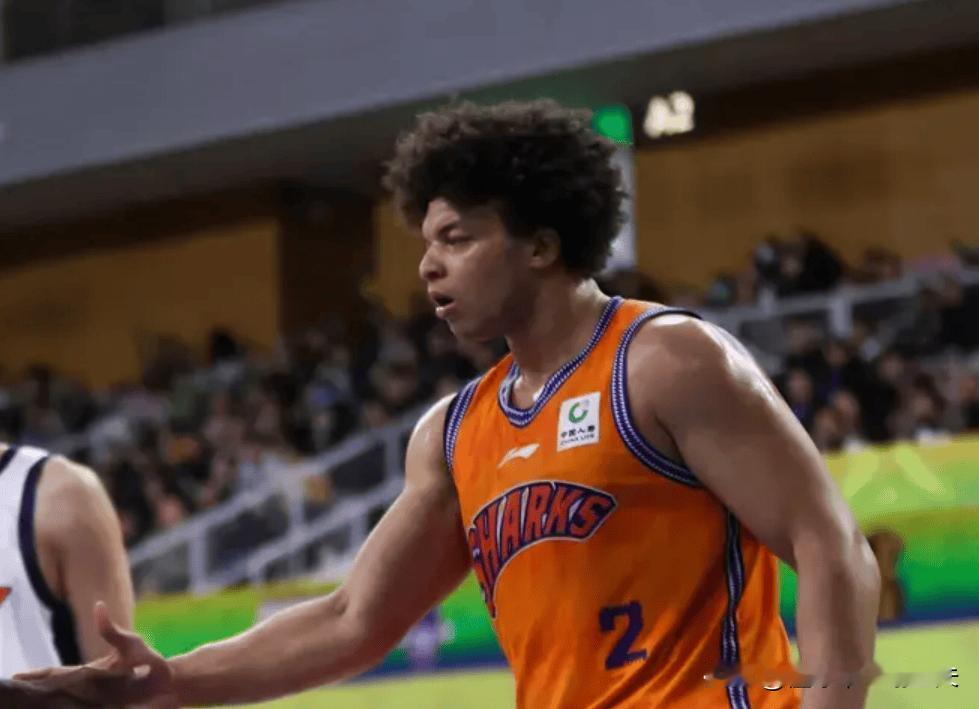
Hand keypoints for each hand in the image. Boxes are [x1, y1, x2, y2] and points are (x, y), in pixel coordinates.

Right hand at [14, 602, 178, 708]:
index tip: (15, 676)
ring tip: (29, 706)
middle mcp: (88, 689)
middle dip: (36, 692)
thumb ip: (110, 631)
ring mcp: (96, 702)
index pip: (57, 674)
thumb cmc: (148, 660)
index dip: (37, 675)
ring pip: (66, 704)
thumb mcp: (130, 644)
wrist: (171, 682)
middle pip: (56, 691)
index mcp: (89, 673)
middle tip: (15, 695)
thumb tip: (98, 606)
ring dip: (50, 704)